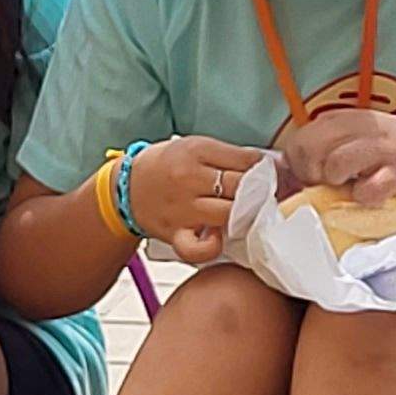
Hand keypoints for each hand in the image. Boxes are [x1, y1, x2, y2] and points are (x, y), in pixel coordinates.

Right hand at [133, 136, 270, 265]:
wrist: (127, 187)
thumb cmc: (165, 165)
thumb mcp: (195, 146)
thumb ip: (227, 155)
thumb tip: (264, 165)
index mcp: (196, 151)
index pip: (244, 160)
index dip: (263, 168)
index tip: (268, 174)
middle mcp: (189, 178)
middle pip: (240, 186)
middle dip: (258, 190)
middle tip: (265, 194)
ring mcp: (182, 208)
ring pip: (229, 213)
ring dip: (244, 215)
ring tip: (247, 213)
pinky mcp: (175, 233)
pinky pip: (198, 248)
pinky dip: (212, 247)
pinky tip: (219, 238)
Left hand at [279, 109, 395, 208]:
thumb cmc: (384, 147)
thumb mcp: (349, 138)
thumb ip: (319, 148)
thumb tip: (283, 172)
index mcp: (341, 118)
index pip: (298, 140)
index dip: (297, 165)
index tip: (310, 175)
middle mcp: (359, 128)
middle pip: (309, 151)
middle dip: (311, 176)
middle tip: (327, 184)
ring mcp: (380, 149)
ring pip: (335, 167)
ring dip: (336, 184)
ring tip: (349, 187)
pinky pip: (368, 191)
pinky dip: (365, 197)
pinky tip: (372, 193)